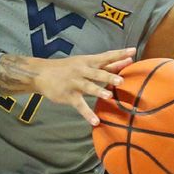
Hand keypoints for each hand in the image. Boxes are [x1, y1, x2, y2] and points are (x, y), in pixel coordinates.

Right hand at [0, 48, 135, 125]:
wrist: (41, 73)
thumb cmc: (67, 67)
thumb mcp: (83, 62)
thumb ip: (103, 64)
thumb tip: (124, 60)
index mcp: (87, 61)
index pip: (106, 57)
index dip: (119, 54)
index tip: (132, 52)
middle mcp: (82, 71)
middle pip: (98, 73)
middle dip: (109, 76)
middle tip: (122, 80)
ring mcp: (75, 83)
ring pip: (88, 87)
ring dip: (99, 91)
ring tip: (109, 96)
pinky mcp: (68, 96)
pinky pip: (79, 105)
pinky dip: (87, 114)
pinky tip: (95, 121)